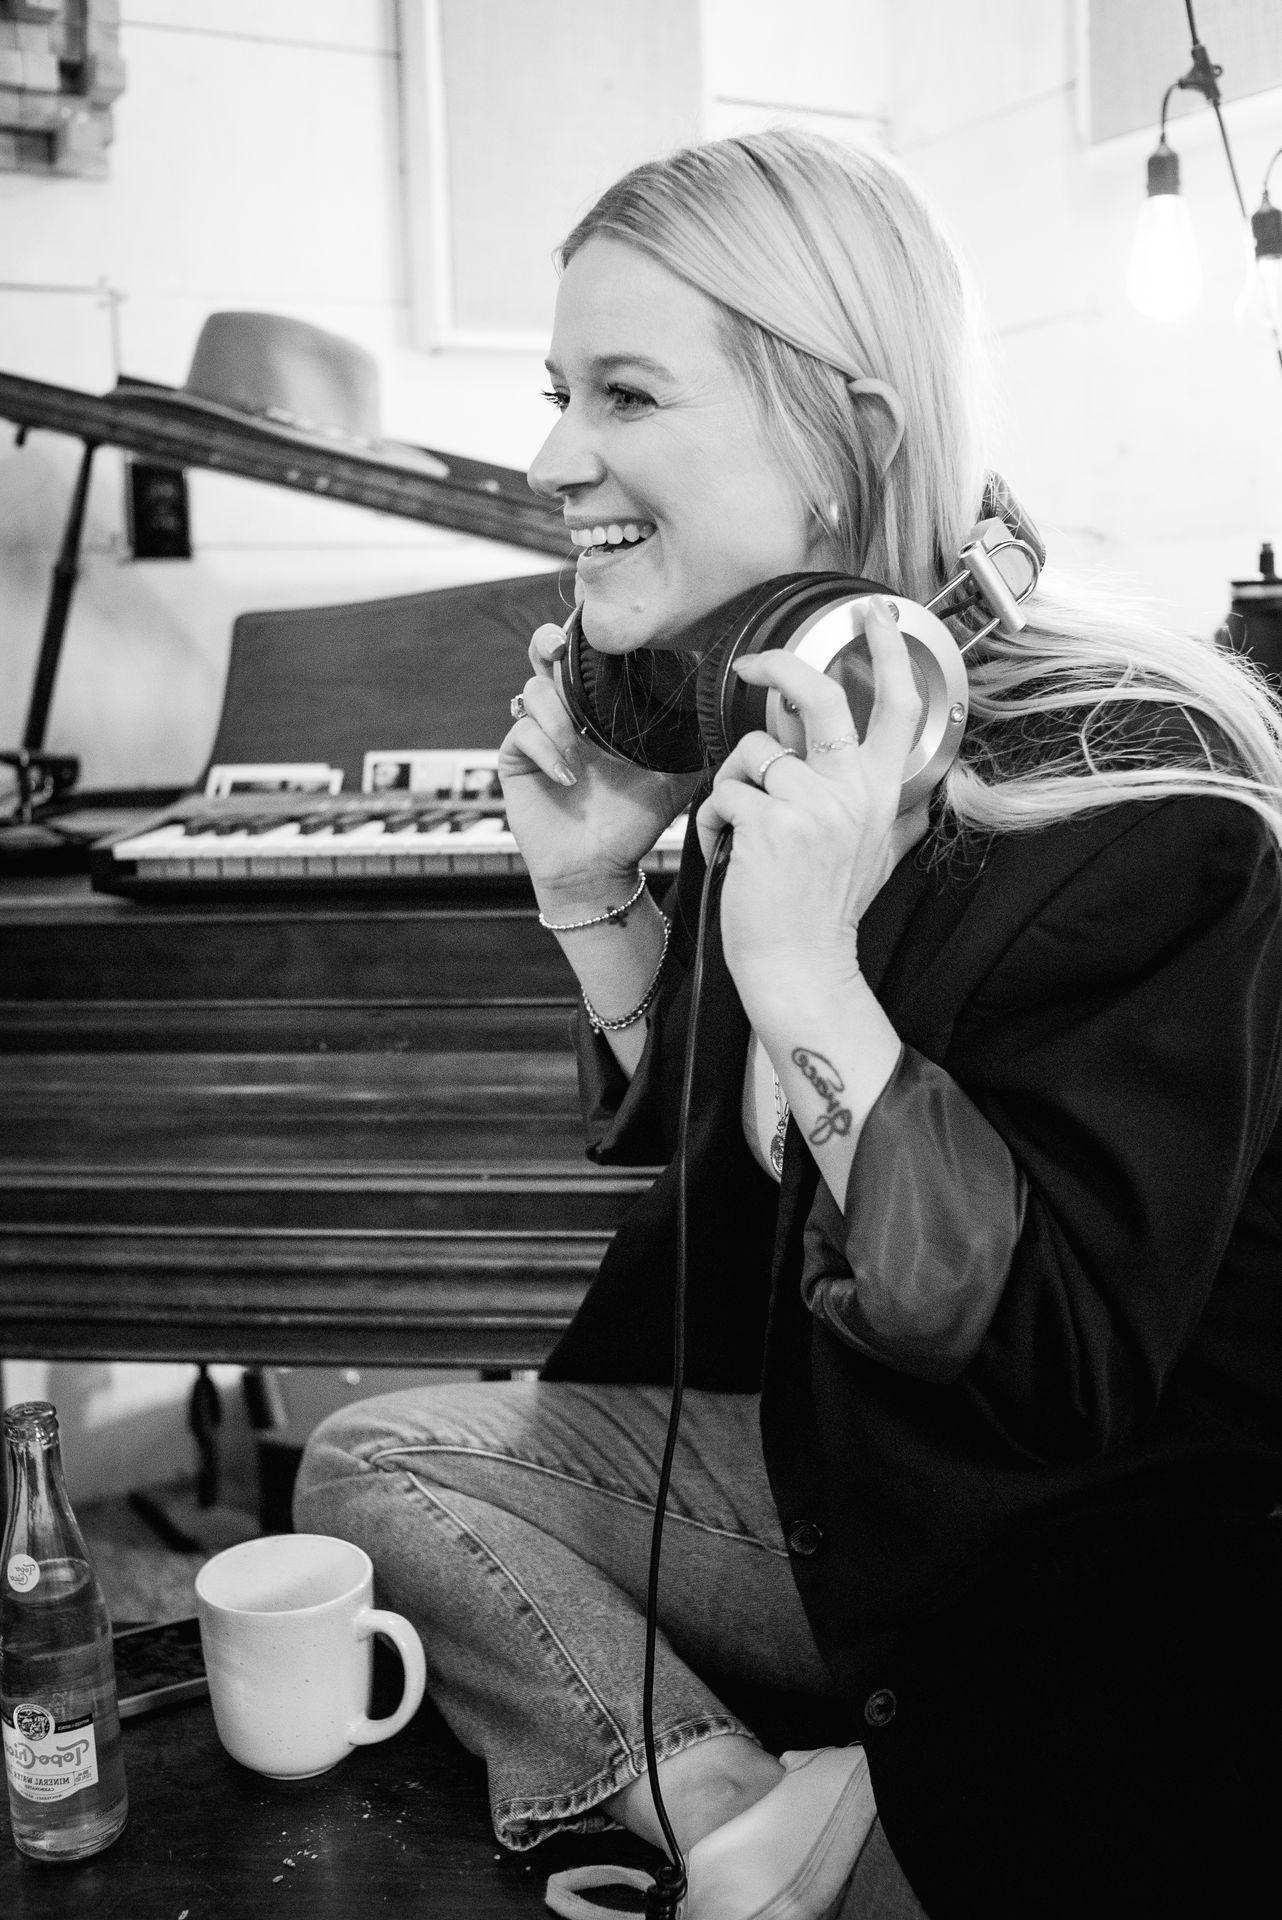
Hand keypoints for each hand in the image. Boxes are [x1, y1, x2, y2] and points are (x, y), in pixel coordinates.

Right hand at [499, 618, 699, 910]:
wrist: (600, 868)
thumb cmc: (633, 823)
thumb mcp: (674, 779)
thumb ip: (691, 743)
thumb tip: (723, 710)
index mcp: (598, 711)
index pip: (586, 659)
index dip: (586, 636)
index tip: (600, 627)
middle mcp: (564, 715)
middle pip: (544, 657)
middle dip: (550, 644)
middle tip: (563, 650)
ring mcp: (538, 736)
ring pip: (532, 691)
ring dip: (558, 714)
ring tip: (580, 750)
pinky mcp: (515, 761)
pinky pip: (522, 733)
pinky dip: (545, 749)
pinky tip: (569, 776)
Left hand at [694, 596, 925, 1009]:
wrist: (799, 966)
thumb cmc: (827, 913)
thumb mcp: (879, 858)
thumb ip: (898, 818)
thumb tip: (922, 799)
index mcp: (882, 792)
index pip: (899, 708)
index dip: (889, 652)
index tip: (876, 614)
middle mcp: (854, 792)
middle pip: (823, 698)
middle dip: (782, 668)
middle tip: (751, 665)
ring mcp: (812, 805)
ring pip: (755, 753)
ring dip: (735, 786)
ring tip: (743, 829)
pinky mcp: (770, 822)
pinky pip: (725, 792)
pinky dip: (714, 820)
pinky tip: (728, 849)